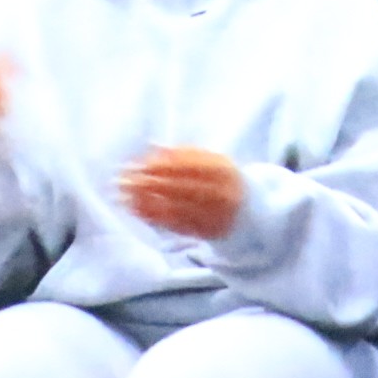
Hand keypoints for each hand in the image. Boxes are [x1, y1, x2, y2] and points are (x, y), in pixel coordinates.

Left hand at [118, 146, 244, 239]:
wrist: (253, 208)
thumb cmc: (224, 179)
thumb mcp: (212, 160)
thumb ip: (184, 153)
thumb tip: (152, 146)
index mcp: (223, 170)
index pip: (187, 167)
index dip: (160, 166)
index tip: (137, 164)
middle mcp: (222, 193)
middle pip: (180, 189)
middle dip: (149, 185)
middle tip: (124, 181)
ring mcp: (216, 215)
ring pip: (177, 209)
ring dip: (147, 204)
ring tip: (124, 198)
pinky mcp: (208, 232)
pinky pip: (178, 225)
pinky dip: (155, 218)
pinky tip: (138, 212)